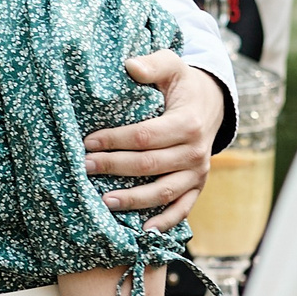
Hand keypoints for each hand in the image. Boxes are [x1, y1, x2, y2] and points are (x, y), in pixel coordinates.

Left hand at [84, 51, 223, 232]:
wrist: (212, 103)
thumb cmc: (182, 84)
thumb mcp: (172, 65)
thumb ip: (152, 64)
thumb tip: (130, 66)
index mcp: (188, 123)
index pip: (145, 136)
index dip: (115, 141)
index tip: (87, 142)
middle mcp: (196, 152)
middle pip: (149, 165)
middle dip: (113, 168)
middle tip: (84, 168)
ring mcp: (198, 172)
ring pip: (163, 191)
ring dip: (133, 200)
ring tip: (103, 202)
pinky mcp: (197, 186)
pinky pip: (182, 208)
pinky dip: (164, 222)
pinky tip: (142, 231)